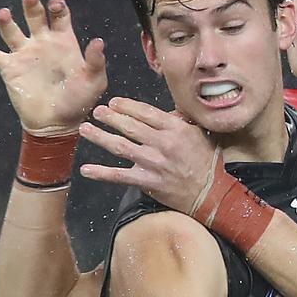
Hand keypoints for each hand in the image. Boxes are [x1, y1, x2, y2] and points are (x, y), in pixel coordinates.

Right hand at [0, 0, 106, 134]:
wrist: (56, 124)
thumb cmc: (78, 102)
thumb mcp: (94, 82)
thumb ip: (96, 62)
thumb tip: (98, 41)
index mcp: (63, 42)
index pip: (59, 16)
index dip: (57, 7)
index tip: (56, 4)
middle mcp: (42, 43)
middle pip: (34, 15)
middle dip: (32, 4)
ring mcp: (24, 55)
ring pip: (11, 30)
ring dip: (5, 21)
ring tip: (4, 14)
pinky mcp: (9, 69)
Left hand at [78, 97, 218, 213]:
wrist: (210, 193)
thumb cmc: (207, 162)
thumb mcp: (200, 134)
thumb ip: (181, 121)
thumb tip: (165, 111)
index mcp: (176, 129)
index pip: (146, 113)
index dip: (127, 106)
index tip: (113, 102)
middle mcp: (163, 144)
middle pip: (130, 126)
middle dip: (110, 117)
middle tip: (97, 111)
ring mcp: (154, 163)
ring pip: (121, 147)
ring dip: (100, 137)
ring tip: (86, 129)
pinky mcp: (147, 182)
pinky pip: (120, 176)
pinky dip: (102, 173)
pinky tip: (86, 169)